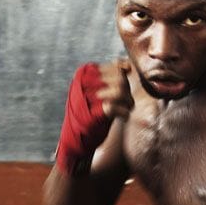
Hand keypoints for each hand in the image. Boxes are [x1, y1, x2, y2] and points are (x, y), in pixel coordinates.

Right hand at [54, 60, 133, 175]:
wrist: (77, 138)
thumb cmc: (91, 112)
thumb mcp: (99, 89)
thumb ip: (112, 76)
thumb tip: (128, 66)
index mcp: (84, 73)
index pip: (115, 67)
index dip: (125, 80)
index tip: (122, 91)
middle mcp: (84, 82)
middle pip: (120, 78)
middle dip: (127, 91)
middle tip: (125, 102)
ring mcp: (87, 97)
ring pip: (120, 89)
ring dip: (128, 101)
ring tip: (125, 108)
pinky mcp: (92, 114)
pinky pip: (114, 107)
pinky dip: (124, 113)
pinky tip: (123, 117)